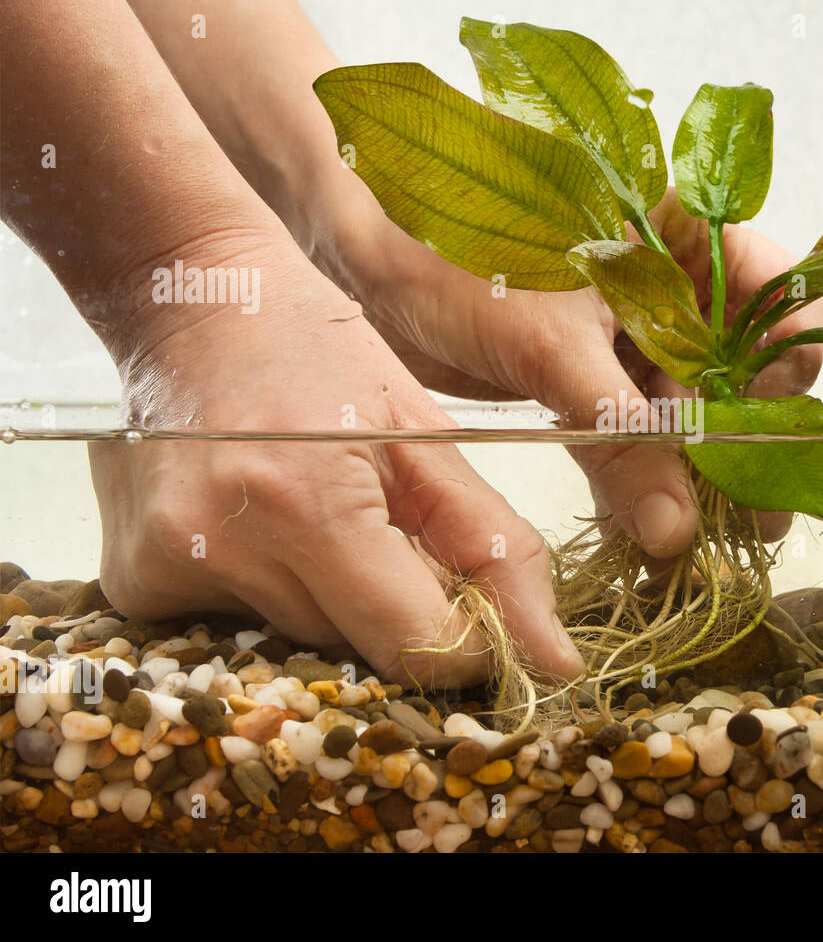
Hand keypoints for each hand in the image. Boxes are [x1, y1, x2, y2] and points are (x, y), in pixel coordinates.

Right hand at [91, 235, 582, 686]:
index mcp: (310, 504)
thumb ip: (495, 550)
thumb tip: (555, 659)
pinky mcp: (132, 579)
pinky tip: (263, 523)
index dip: (464, 642)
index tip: (479, 612)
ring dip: (334, 597)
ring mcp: (165, 567)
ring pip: (301, 642)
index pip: (413, 644)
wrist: (191, 298)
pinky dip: (273, 592)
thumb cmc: (319, 350)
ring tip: (318, 510)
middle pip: (357, 649)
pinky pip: (237, 628)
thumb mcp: (426, 436)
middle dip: (396, 607)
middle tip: (389, 528)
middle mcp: (224, 547)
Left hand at [338, 189, 822, 551]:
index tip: (760, 425)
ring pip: (687, 413)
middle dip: (743, 447)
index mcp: (683, 236)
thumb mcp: (555, 346)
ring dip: (693, 480)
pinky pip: (632, 437)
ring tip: (704, 548)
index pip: (777, 295)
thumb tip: (678, 529)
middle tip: (756, 521)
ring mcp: (632, 337)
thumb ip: (624, 436)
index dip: (783, 363)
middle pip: (740, 371)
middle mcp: (672, 287)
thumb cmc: (462, 255)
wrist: (364, 254)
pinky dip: (637, 484)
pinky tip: (645, 537)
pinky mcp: (589, 380)